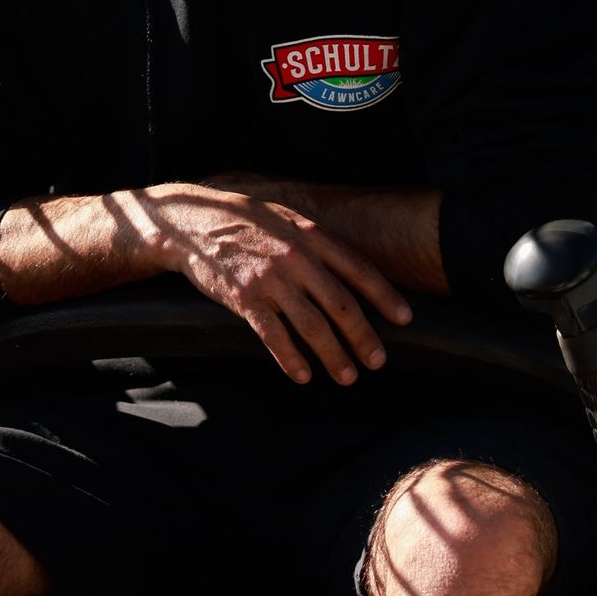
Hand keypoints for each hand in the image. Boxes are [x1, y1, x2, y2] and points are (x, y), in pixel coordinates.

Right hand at [136, 183, 411, 385]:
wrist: (191, 223)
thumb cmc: (243, 221)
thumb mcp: (286, 219)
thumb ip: (316, 241)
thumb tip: (349, 268)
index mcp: (312, 236)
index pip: (360, 269)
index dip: (386, 296)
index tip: (405, 319)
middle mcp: (297, 257)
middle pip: (342, 305)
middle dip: (364, 338)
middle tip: (377, 361)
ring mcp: (270, 279)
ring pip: (313, 326)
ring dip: (334, 356)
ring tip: (347, 377)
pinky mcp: (244, 298)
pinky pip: (274, 336)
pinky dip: (292, 359)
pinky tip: (303, 376)